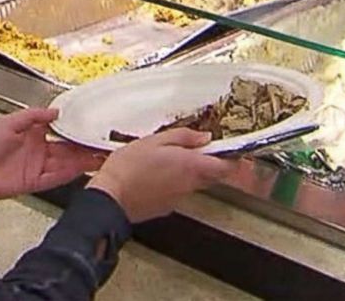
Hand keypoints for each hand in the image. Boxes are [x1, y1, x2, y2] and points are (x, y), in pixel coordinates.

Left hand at [0, 109, 104, 207]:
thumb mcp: (9, 122)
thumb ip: (33, 116)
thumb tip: (56, 111)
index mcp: (32, 134)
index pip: (60, 132)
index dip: (76, 131)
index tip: (92, 128)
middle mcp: (38, 150)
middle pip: (68, 149)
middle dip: (86, 148)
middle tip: (105, 145)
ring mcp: (37, 167)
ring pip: (66, 164)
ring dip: (83, 161)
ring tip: (102, 157)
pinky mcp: (34, 183)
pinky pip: (56, 178)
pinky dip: (70, 175)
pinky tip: (84, 170)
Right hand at [85, 129, 253, 223]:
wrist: (111, 198)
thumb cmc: (129, 167)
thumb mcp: (154, 140)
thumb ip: (183, 137)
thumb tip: (203, 137)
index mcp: (190, 165)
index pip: (226, 167)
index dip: (233, 159)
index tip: (231, 151)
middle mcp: (190, 184)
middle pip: (213, 175)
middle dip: (211, 163)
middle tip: (197, 149)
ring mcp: (179, 197)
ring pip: (195, 183)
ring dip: (191, 172)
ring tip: (169, 159)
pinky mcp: (167, 206)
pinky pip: (179, 192)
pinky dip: (175, 182)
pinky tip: (156, 175)